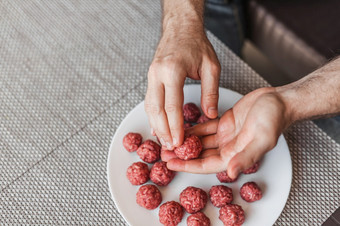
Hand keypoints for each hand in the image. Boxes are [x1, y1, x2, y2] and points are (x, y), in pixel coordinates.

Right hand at [145, 28, 219, 149]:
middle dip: (163, 131)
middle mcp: (157, 74)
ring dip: (156, 125)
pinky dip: (153, 116)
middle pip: (156, 109)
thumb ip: (211, 92)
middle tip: (171, 146)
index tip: (180, 142)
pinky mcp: (150, 77)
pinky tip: (158, 126)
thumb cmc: (196, 44)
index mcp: (173, 71)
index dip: (175, 127)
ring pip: (149, 106)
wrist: (180, 28)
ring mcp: (151, 75)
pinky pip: (149, 100)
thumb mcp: (211, 66)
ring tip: (164, 141)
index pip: (172, 106)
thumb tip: (210, 114)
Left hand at [163, 87, 291, 177]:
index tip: (170, 164)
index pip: (206, 164)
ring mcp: (226, 135)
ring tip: (168, 141)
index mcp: (235, 155)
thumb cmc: (274, 118)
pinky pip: (205, 128)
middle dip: (181, 155)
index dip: (187, 165)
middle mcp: (228, 148)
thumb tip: (230, 172)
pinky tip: (181, 128)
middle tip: (162, 152)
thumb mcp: (262, 138)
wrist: (279, 100)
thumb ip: (247, 156)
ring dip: (185, 142)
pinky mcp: (224, 123)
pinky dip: (193, 130)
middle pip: (199, 155)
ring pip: (200, 142)